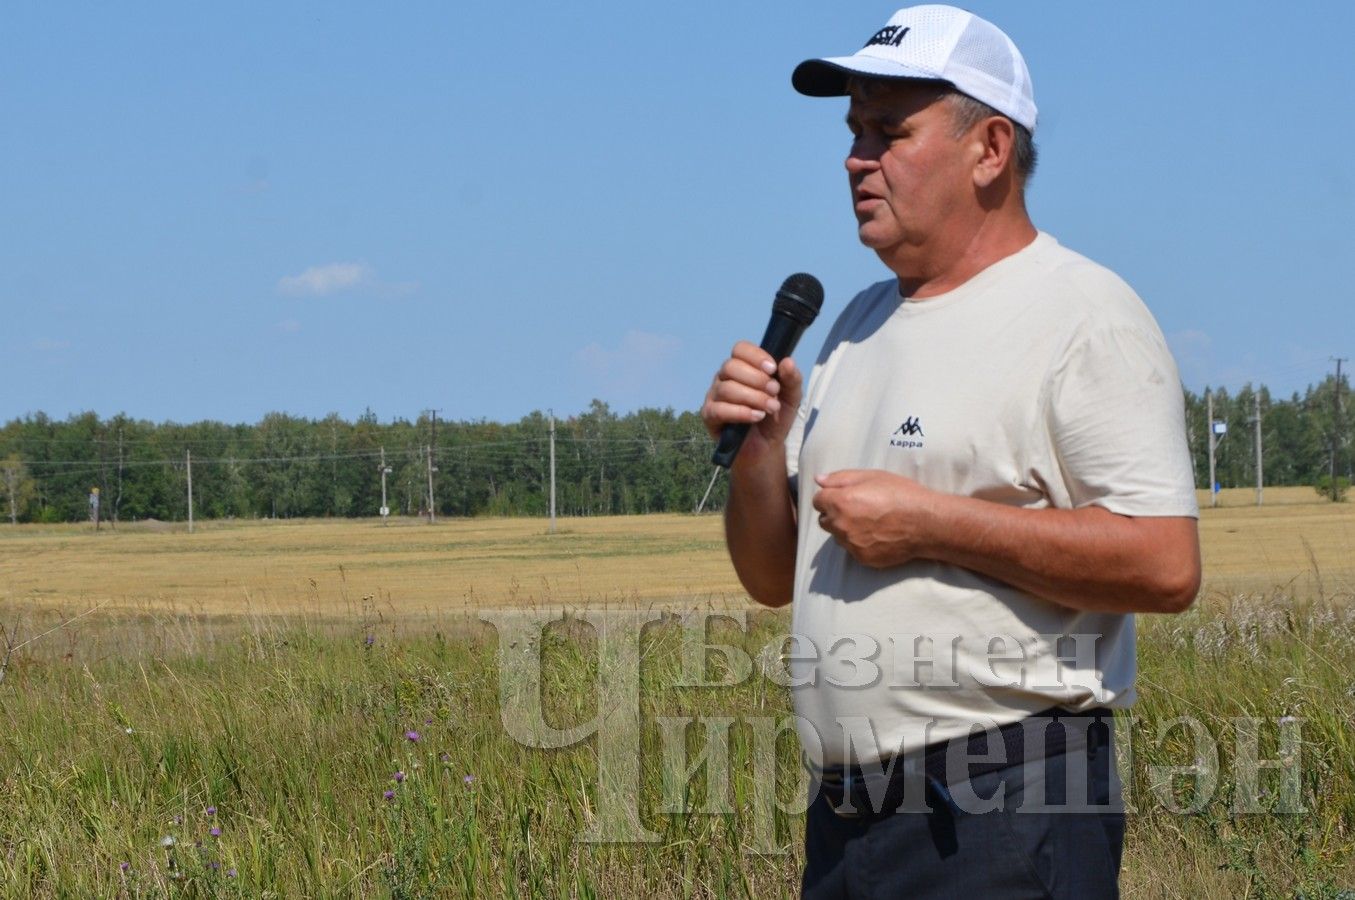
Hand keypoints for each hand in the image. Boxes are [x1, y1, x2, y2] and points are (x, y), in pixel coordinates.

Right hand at [700, 342, 801, 464]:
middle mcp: (724, 378)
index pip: (740, 349)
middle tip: (774, 392)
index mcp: (742, 367)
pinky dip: (741, 412)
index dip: (756, 356)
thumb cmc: (775, 417)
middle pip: (731, 366)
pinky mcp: (709, 416)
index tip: (773, 369)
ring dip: (753, 397)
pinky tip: (757, 416)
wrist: (767, 446)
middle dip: (757, 379)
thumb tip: (787, 362)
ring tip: (770, 408)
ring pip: (727, 388)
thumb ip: (792, 379)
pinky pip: (719, 409)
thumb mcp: (791, 397)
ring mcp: (714, 396)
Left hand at [812, 470, 941, 567]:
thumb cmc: (901, 494)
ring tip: (869, 522)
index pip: (817, 501)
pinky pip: (851, 549)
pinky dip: (858, 542)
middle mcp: (841, 525)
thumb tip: (818, 480)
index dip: (831, 496)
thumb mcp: (872, 476)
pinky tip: (877, 534)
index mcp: (840, 502)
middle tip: (858, 508)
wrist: (925, 523)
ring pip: (837, 536)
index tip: (845, 495)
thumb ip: (840, 478)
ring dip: (845, 529)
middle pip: (824, 520)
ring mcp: (850, 544)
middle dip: (835, 513)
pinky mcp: (861, 558)